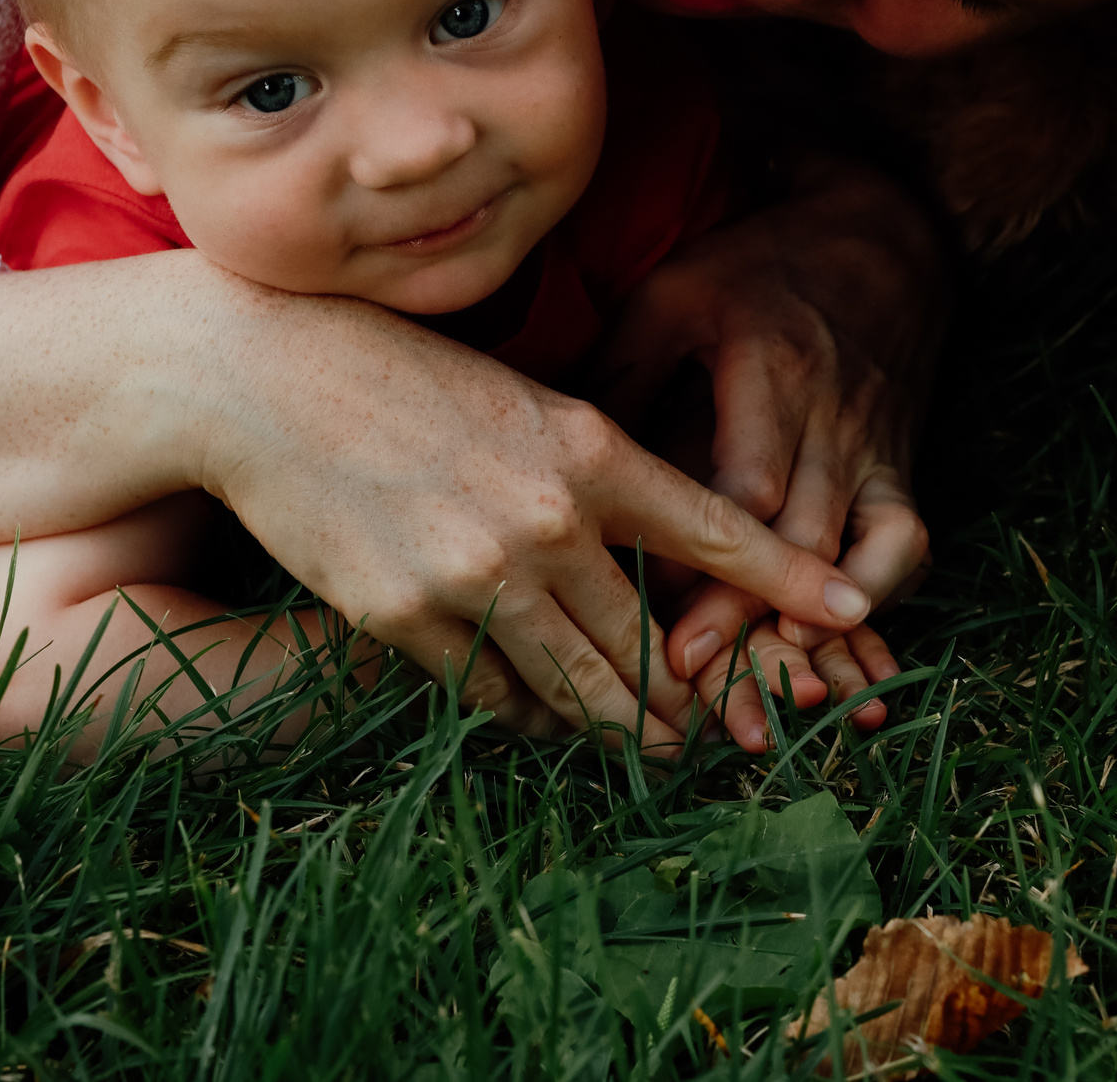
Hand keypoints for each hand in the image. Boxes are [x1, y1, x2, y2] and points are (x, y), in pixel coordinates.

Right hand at [200, 288, 875, 753]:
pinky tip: (541, 715)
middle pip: (653, 644)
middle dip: (695, 696)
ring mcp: (476, 577)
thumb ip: (594, 471)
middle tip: (728, 725)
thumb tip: (660, 545)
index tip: (851, 610)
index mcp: (588, 450)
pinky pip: (494, 698)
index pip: (714, 530)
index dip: (788, 579)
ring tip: (649, 742)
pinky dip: (528, 714)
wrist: (266, 380)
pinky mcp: (408, 619)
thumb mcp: (526, 398)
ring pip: (582, 690)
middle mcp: (545, 520)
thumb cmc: (402, 375)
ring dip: (622, 725)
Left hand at [601, 154, 942, 669]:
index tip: (654, 620)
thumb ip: (620, 378)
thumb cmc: (756, 271)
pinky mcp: (900, 468)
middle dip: (750, 618)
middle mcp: (831, 419)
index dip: (706, 561)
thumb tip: (559, 470)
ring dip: (820, 625)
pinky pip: (909, 544)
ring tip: (780, 684)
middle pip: (800, 539)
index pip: (747, 487)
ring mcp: (874, 449)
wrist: (883, 240)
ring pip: (860, 554)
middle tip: (694, 679)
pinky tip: (843, 645)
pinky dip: (883, 596)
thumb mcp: (671, 298)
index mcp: (768, 373)